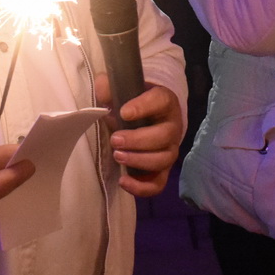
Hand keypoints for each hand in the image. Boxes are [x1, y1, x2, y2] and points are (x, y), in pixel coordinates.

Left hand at [95, 74, 184, 196]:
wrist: (147, 117)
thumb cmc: (133, 102)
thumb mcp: (122, 89)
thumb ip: (109, 87)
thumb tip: (101, 94)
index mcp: (165, 102)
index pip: (160, 101)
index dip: (143, 107)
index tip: (123, 112)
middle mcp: (172, 126)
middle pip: (164, 136)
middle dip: (138, 140)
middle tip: (115, 139)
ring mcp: (170, 150)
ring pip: (163, 160)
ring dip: (139, 160)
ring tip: (117, 155)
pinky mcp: (163, 170)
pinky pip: (159, 184)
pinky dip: (142, 187)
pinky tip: (123, 181)